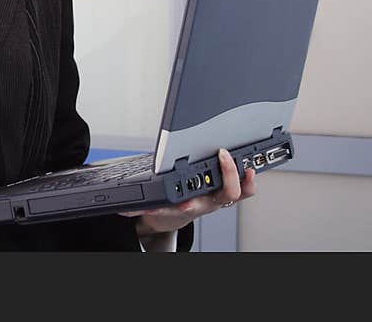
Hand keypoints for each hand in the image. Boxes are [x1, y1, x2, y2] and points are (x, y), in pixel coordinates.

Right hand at [119, 148, 256, 237]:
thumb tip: (124, 209)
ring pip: (239, 191)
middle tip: (221, 154)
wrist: (179, 216)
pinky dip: (248, 179)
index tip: (186, 202)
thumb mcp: (154, 209)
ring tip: (245, 160)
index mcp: (188, 206)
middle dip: (226, 174)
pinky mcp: (227, 193)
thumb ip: (140, 208)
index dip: (190, 203)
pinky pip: (244, 189)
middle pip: (224, 193)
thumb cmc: (170, 208)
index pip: (189, 206)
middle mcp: (208, 203)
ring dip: (244, 177)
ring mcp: (219, 198)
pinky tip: (248, 164)